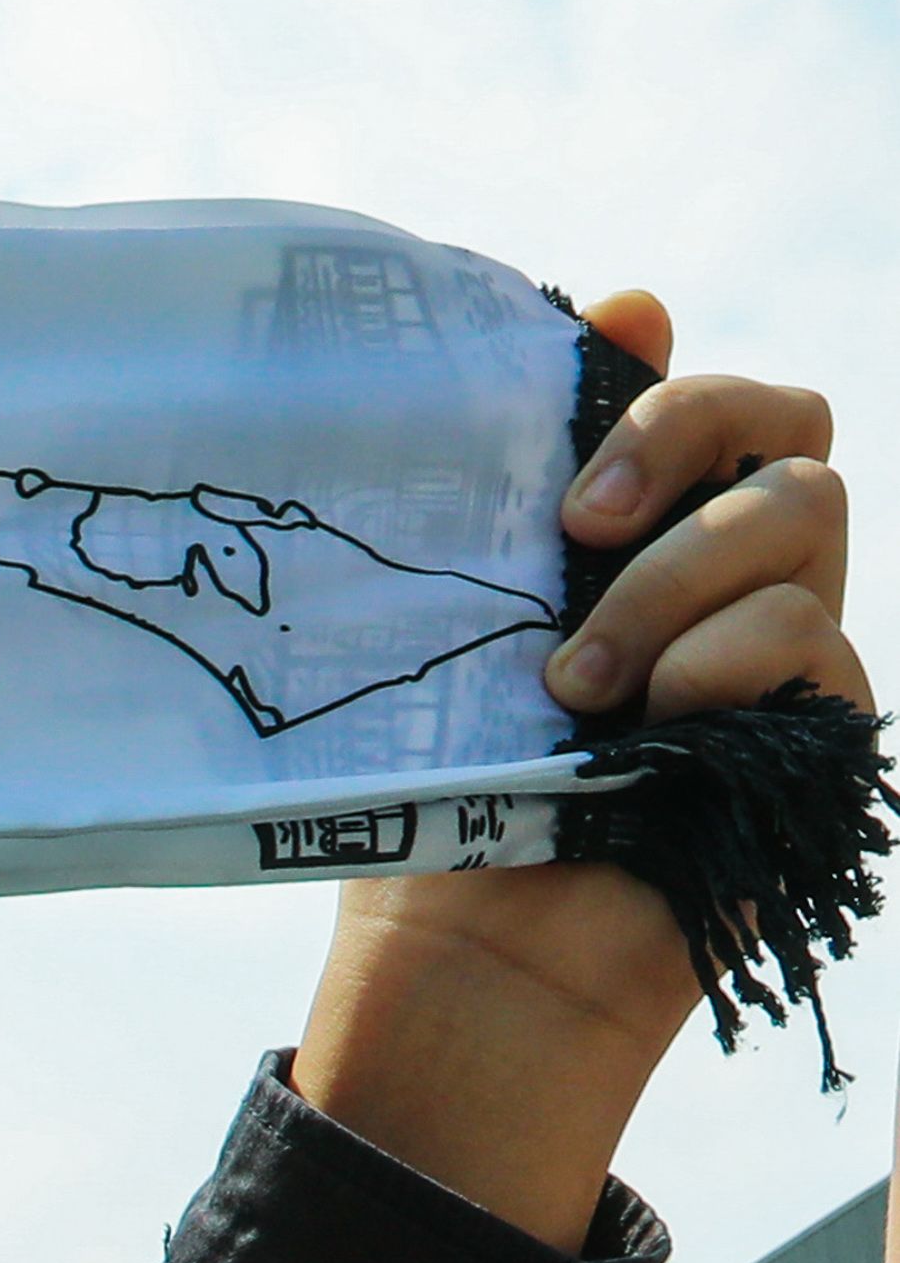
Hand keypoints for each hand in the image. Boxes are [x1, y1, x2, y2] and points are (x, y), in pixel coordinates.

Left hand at [291, 297, 858, 1251]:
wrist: (470, 965)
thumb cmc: (442, 802)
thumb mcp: (452, 624)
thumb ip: (519, 482)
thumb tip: (632, 297)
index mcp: (641, 545)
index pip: (718, 404)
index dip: (666, 391)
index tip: (565, 459)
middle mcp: (730, 583)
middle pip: (793, 426)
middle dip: (685, 442)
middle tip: (573, 534)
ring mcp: (784, 653)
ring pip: (806, 516)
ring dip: (672, 585)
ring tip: (574, 685)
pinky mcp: (820, 730)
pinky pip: (815, 637)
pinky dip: (722, 664)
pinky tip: (651, 731)